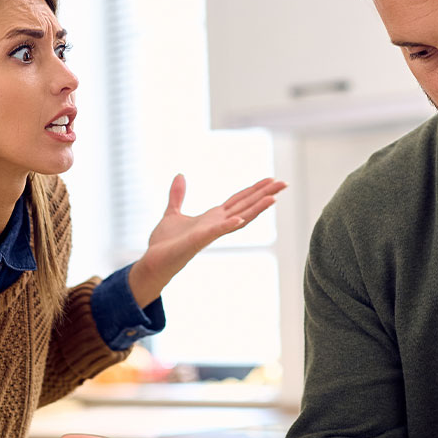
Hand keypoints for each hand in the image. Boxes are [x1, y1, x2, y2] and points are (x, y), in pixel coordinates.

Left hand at [127, 175, 285, 306]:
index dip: (254, 190)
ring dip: (256, 209)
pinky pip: (216, 232)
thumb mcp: (172, 212)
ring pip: (239, 218)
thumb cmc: (165, 243)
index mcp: (212, 217)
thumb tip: (179, 175)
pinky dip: (227, 225)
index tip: (271, 179)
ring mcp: (210, 233)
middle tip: (284, 183)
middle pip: (245, 206)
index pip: (238, 200)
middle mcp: (216, 224)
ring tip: (274, 198)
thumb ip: (178, 195)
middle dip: (264, 195)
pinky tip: (239, 218)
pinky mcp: (198, 240)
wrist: (153, 262)